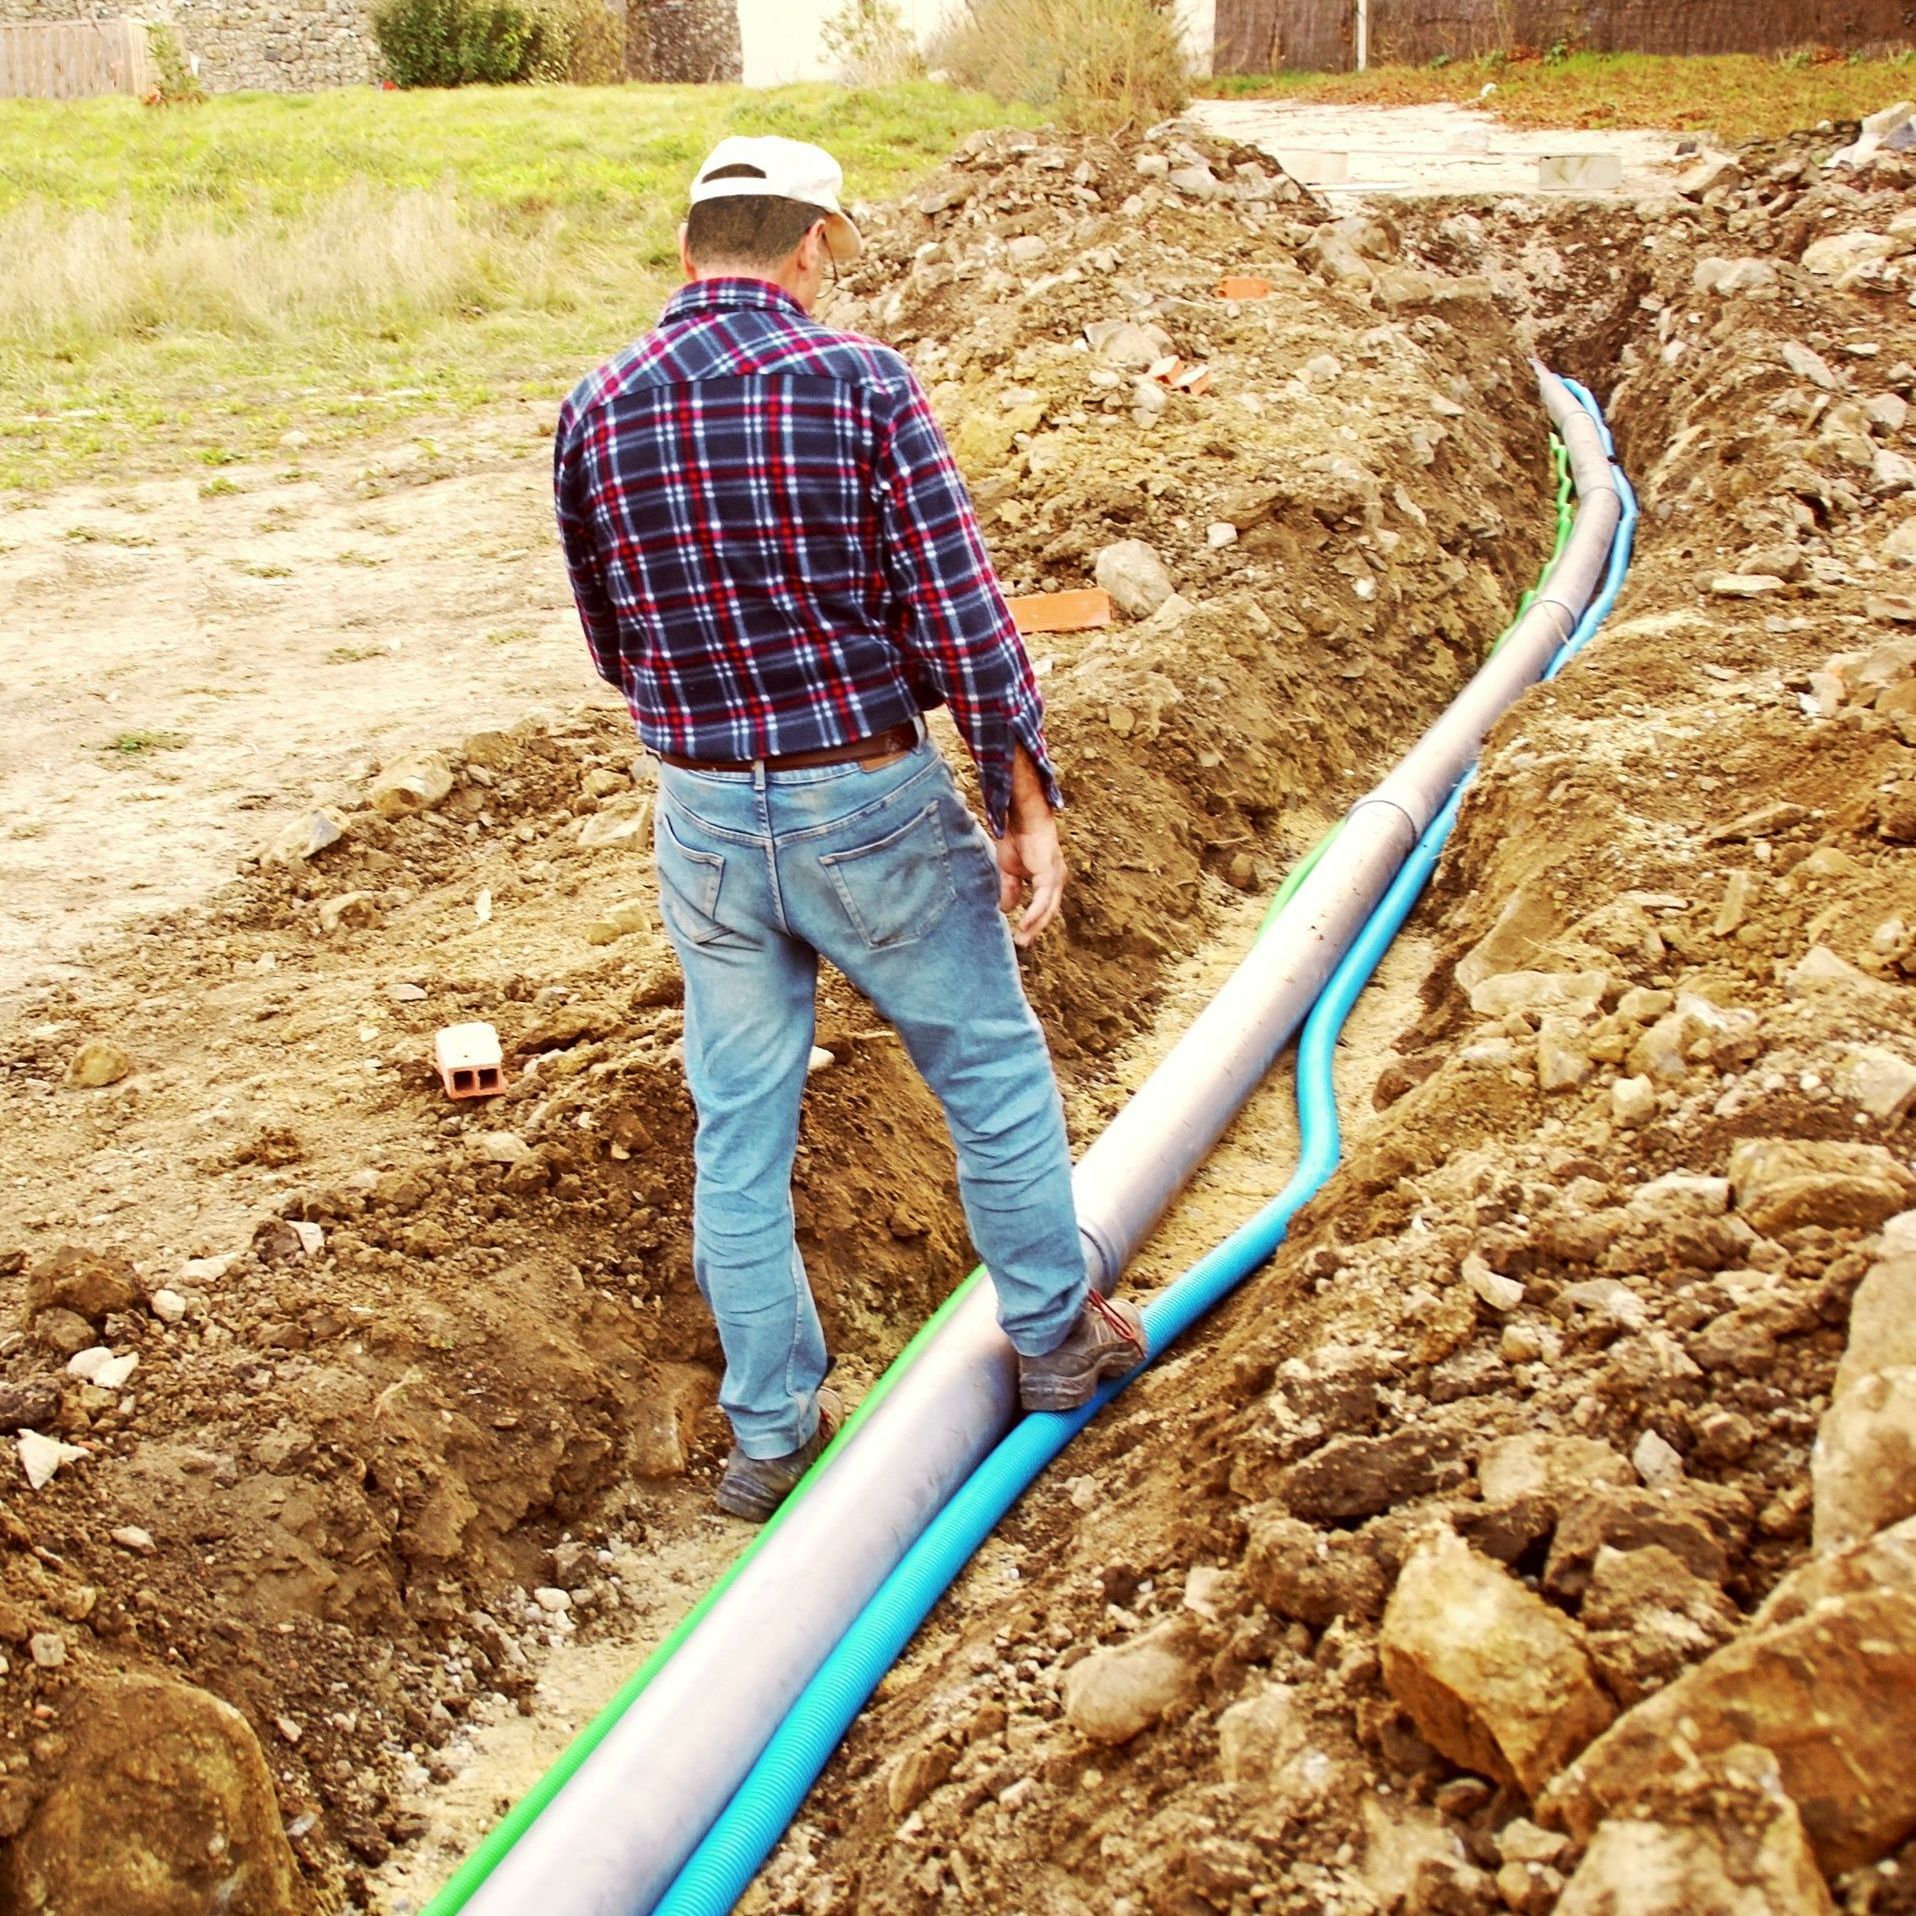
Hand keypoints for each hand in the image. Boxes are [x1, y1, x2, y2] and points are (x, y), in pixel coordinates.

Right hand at [997, 809, 1065, 946]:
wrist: (1021, 818)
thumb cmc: (1017, 838)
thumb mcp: (1009, 871)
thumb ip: (1009, 890)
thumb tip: (1006, 909)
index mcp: (1047, 879)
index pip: (1043, 906)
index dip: (1033, 922)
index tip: (1021, 936)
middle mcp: (1056, 880)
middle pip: (1048, 912)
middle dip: (1035, 929)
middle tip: (1022, 944)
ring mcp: (1055, 878)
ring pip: (1048, 910)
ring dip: (1034, 926)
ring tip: (1022, 940)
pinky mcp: (1050, 875)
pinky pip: (1042, 900)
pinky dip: (1034, 914)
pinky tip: (1024, 925)